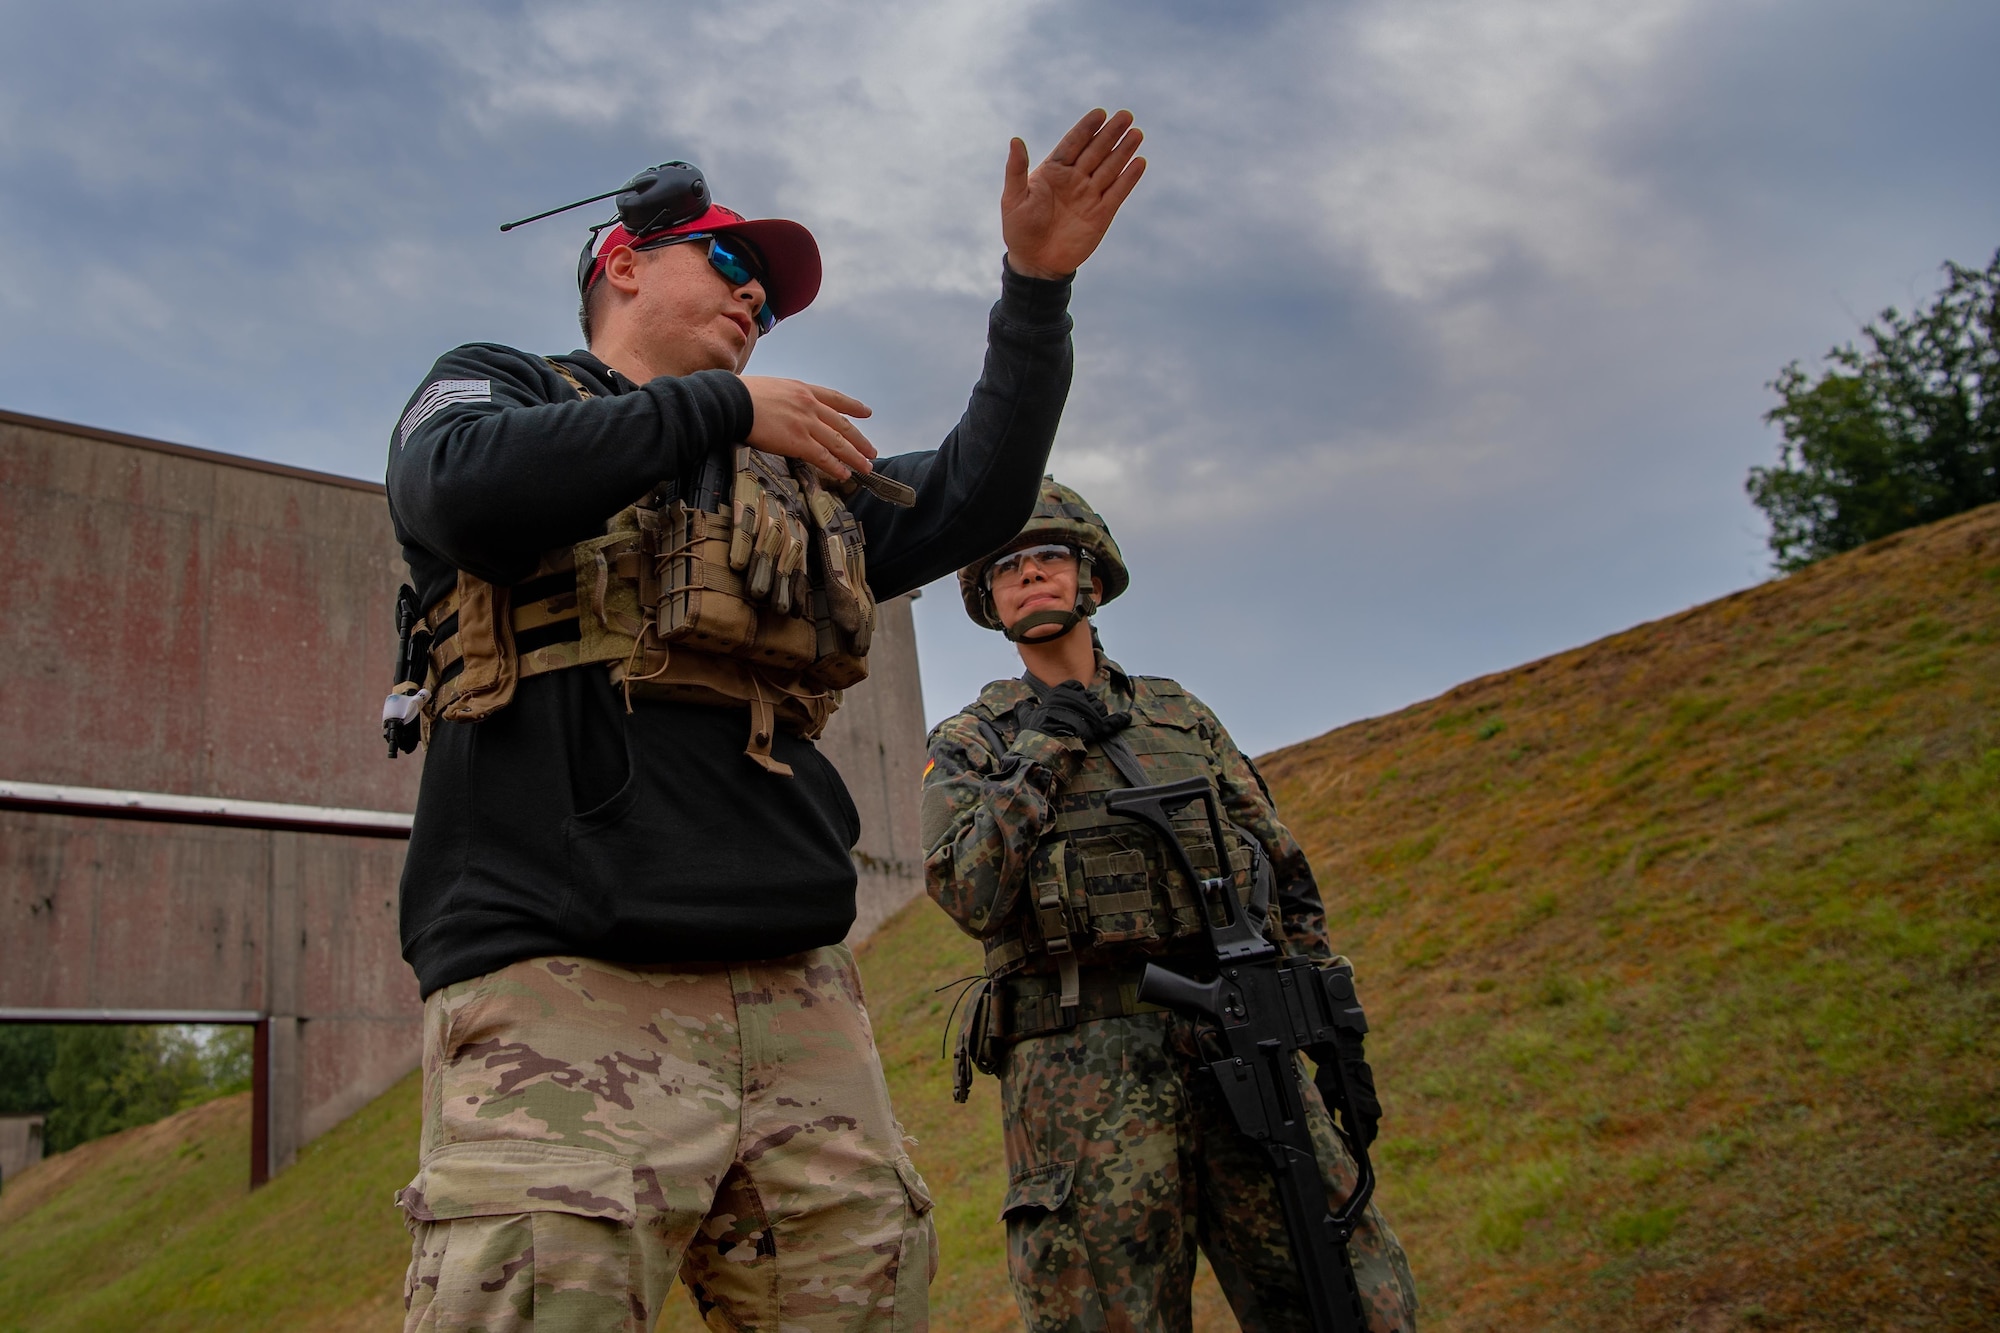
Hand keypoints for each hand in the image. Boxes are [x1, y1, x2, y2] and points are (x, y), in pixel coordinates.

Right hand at [741, 377, 876, 480]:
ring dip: (854, 457)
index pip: (835, 398)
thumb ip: (784, 398)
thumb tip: (783, 409)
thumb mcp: (770, 387)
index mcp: (802, 389)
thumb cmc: (741, 394)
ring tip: (866, 467)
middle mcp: (809, 404)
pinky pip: (822, 456)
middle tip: (871, 451)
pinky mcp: (797, 440)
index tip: (866, 412)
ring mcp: (805, 423)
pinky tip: (844, 474)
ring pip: (838, 442)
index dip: (853, 407)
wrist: (732, 401)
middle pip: (842, 424)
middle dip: (859, 440)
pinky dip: (835, 466)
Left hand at [1001, 108, 1146, 279]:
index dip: (1086, 128)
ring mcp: (1089, 195)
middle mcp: (1074, 179)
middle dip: (1111, 133)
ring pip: (1110, 168)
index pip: (1073, 143)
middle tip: (1126, 116)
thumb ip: (1017, 169)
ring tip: (1136, 133)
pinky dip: (1129, 178)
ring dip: (1124, 151)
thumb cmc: (1019, 230)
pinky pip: (1118, 192)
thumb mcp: (1013, 198)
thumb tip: (1015, 140)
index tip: (1100, 113)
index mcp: (1053, 171)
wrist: (1036, 263)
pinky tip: (1139, 162)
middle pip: (1096, 151)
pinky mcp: (1102, 214)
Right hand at [1025, 680, 1130, 742]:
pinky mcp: (1099, 727)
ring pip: (1100, 710)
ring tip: (1084, 728)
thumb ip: (1024, 708)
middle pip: (1089, 698)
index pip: (1074, 686)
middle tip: (1073, 722)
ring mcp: (1091, 712)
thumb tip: (1020, 704)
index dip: (1072, 696)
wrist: (1046, 746)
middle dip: (1085, 708)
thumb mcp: (1026, 716)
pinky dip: (1120, 720)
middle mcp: (1080, 697)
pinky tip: (1127, 718)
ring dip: (1095, 717)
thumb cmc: (1036, 730)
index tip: (1067, 707)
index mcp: (1064, 690)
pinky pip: (1112, 722)